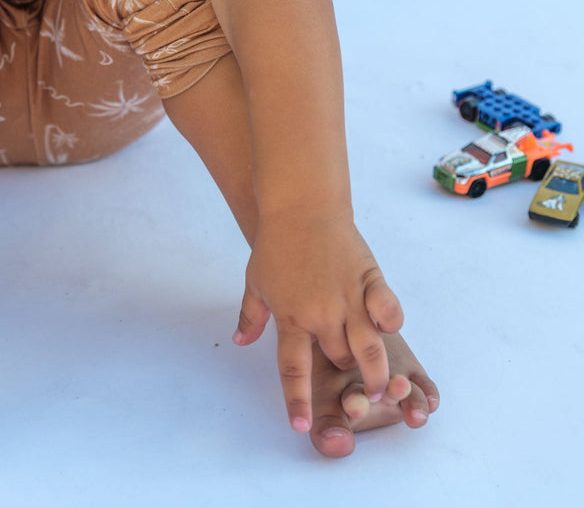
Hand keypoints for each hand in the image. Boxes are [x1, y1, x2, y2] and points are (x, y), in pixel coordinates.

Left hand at [232, 213, 403, 433]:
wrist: (300, 205)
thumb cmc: (276, 243)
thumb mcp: (255, 280)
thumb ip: (252, 316)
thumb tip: (241, 342)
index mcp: (291, 317)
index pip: (293, 369)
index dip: (297, 400)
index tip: (301, 427)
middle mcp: (321, 313)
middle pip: (338, 360)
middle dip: (346, 377)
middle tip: (354, 389)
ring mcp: (348, 297)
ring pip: (369, 348)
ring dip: (376, 372)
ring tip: (381, 387)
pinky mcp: (369, 279)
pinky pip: (387, 310)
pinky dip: (390, 322)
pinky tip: (388, 329)